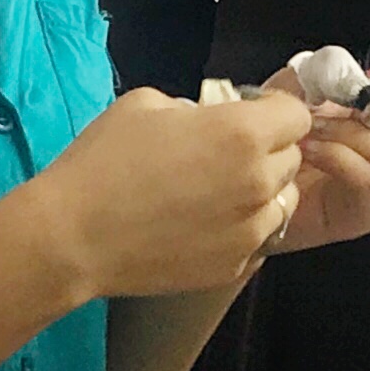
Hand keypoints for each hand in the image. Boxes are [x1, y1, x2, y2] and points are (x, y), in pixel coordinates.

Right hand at [17, 86, 308, 301]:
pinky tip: (204, 225)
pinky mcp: (235, 266)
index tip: (252, 115)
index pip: (296, 116)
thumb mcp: (148, 104)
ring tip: (219, 193)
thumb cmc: (104, 160)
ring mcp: (251, 230)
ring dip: (262, 193)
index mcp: (243, 133)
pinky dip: (241, 228)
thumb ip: (196, 108)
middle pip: (292, 159)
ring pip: (282, 202)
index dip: (276, 112)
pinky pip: (257, 238)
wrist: (73, 236)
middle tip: (226, 155)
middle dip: (269, 151)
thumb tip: (211, 121)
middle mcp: (259, 182)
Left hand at [266, 60, 369, 254]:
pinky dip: (339, 157)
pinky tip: (306, 149)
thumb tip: (352, 75)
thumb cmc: (281, 127)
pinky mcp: (361, 217)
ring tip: (317, 129)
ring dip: (362, 136)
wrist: (246, 174)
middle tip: (361, 107)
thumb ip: (329, 71)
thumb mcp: (301, 84)